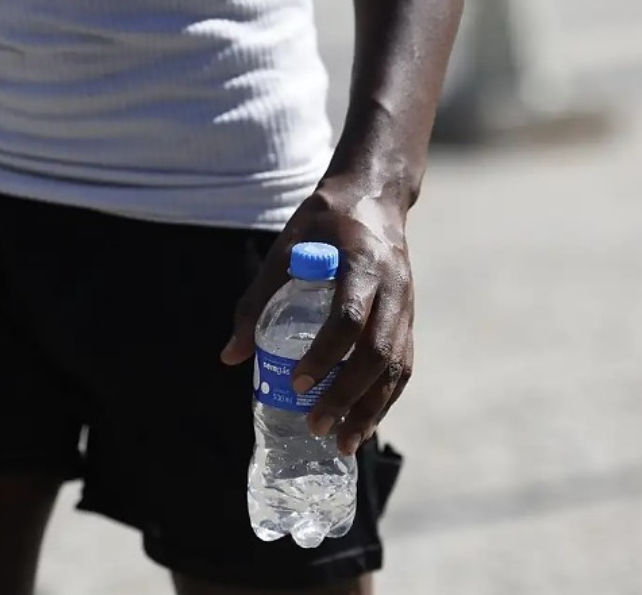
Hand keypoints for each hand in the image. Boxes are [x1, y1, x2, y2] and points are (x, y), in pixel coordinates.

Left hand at [221, 175, 414, 455]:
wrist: (375, 198)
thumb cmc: (323, 223)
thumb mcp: (284, 249)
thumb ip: (257, 301)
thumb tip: (231, 356)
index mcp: (362, 263)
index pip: (348, 318)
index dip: (324, 354)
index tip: (297, 382)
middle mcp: (393, 287)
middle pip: (377, 352)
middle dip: (348, 395)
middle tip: (316, 426)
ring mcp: (407, 305)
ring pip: (396, 366)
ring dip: (372, 409)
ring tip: (344, 443)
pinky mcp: (410, 319)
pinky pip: (403, 366)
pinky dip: (386, 399)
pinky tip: (364, 424)